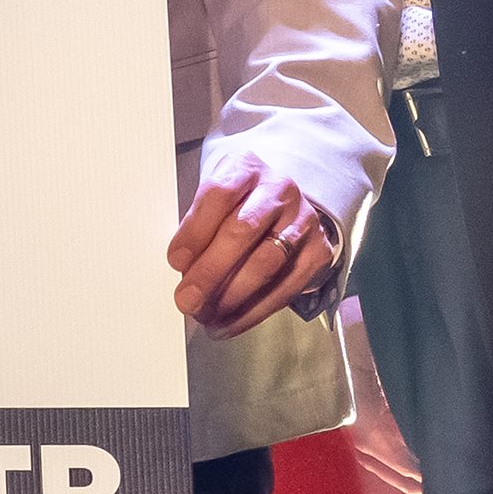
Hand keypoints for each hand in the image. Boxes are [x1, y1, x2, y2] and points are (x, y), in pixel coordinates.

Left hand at [166, 169, 341, 337]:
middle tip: (187, 299)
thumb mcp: (214, 203)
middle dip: (211, 271)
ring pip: (267, 262)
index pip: (219, 194)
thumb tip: (183, 269)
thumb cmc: (238, 206)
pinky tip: (228, 323)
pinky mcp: (318, 252)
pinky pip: (285, 287)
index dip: (195, 231)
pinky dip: (253, 312)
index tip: (175, 261)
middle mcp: (279, 190)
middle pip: (243, 230)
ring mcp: (303, 220)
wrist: (282, 207)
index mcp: (246, 169)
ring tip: (205, 316)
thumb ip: (198, 229)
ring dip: (231, 296)